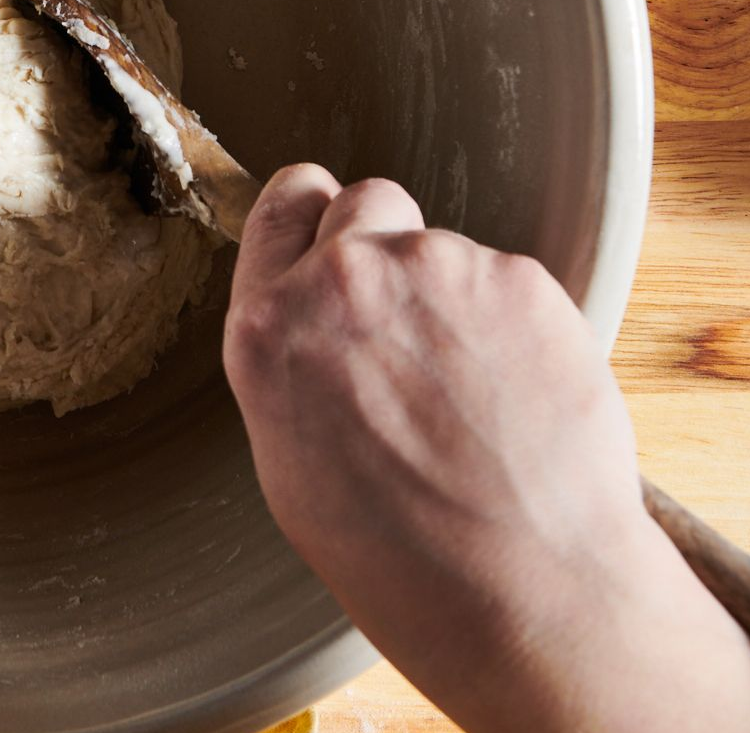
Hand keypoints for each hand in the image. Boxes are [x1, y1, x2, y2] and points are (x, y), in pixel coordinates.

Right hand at [223, 164, 749, 732]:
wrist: (526, 591)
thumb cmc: (402, 555)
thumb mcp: (289, 458)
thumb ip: (292, 357)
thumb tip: (316, 321)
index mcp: (269, 325)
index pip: (281, 204)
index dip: (312, 212)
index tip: (331, 228)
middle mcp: (341, 278)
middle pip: (364, 202)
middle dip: (384, 244)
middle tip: (412, 324)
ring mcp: (433, 268)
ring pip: (442, 249)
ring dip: (454, 297)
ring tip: (475, 393)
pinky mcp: (518, 280)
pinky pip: (508, 281)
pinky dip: (514, 323)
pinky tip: (516, 395)